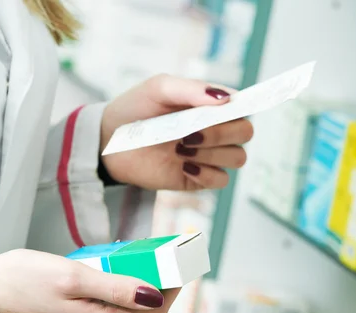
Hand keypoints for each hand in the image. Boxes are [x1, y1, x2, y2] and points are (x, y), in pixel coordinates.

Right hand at [0, 249, 178, 312]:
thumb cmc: (24, 279)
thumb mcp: (75, 275)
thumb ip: (117, 287)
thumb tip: (154, 295)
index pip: (153, 312)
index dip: (171, 289)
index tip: (180, 267)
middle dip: (157, 289)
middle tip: (162, 261)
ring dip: (137, 293)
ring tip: (139, 265)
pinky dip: (118, 300)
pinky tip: (114, 279)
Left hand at [100, 74, 253, 190]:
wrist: (109, 142)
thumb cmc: (135, 109)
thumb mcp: (159, 88)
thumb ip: (192, 89)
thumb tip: (227, 99)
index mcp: (210, 105)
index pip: (243, 106)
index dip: (244, 108)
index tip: (229, 110)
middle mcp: (215, 130)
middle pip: (245, 132)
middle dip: (221, 132)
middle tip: (189, 132)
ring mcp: (208, 155)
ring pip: (237, 157)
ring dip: (211, 152)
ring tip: (179, 148)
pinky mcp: (198, 178)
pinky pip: (221, 180)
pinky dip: (206, 173)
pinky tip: (183, 165)